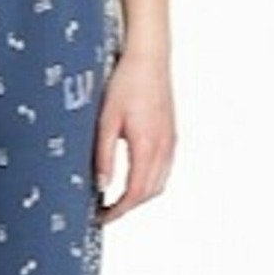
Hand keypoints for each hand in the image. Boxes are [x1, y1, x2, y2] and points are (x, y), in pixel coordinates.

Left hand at [93, 48, 175, 223]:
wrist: (150, 57)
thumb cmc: (127, 82)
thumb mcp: (106, 119)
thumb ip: (104, 154)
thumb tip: (102, 185)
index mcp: (148, 146)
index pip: (135, 193)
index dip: (118, 210)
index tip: (102, 217)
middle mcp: (164, 147)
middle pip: (150, 192)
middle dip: (128, 207)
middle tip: (106, 211)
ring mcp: (171, 141)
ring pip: (159, 182)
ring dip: (140, 195)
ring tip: (117, 198)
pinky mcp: (171, 133)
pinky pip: (164, 168)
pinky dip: (150, 181)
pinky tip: (135, 176)